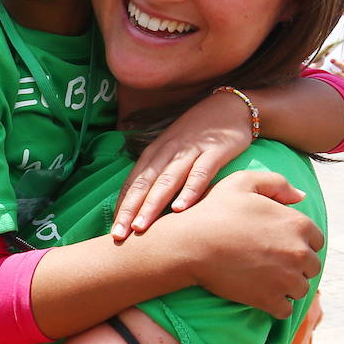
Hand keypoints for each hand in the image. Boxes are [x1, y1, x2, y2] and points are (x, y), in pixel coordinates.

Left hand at [113, 90, 253, 238]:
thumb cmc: (197, 135)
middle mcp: (167, 153)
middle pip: (144, 184)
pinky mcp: (214, 152)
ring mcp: (189, 151)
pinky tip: (181, 209)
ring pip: (166, 181)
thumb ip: (159, 174)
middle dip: (129, 211)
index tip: (113, 232)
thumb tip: (144, 206)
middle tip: (118, 235)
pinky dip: (190, 191)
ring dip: (151, 205)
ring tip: (140, 227)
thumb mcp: (172, 151)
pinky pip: (200, 173)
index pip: (132, 183)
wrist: (230, 107)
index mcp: (154, 154)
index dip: (122, 207)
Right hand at [172, 171, 323, 316]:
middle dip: (294, 266)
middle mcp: (299, 252)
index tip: (278, 245)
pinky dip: (275, 306)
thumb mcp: (242, 182)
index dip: (298, 242)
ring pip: (300, 289)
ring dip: (286, 287)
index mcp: (298, 224)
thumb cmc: (213, 211)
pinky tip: (259, 295)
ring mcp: (287, 279)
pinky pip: (285, 310)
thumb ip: (276, 183)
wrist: (190, 245)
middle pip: (310, 267)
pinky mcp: (270, 300)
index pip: (316, 240)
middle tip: (269, 263)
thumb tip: (302, 196)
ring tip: (262, 279)